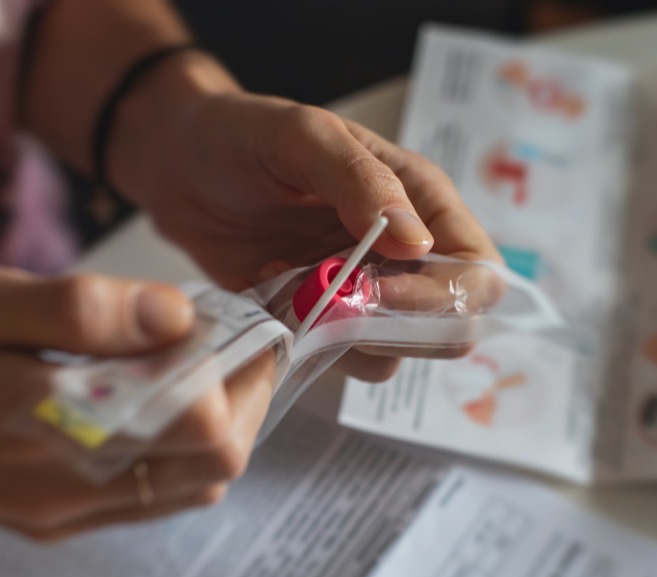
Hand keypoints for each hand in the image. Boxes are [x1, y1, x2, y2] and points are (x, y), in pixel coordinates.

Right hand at [0, 267, 273, 540]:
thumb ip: (79, 309)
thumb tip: (174, 314)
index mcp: (54, 421)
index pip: (200, 422)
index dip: (241, 368)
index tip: (234, 320)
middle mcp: (72, 483)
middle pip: (216, 462)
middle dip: (243, 396)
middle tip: (224, 339)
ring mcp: (69, 509)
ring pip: (197, 485)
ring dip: (219, 422)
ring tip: (192, 363)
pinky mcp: (61, 518)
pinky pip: (157, 496)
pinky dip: (183, 449)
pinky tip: (157, 401)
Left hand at [109, 52, 500, 379]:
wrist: (180, 169)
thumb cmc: (243, 137)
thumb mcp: (303, 137)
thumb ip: (362, 182)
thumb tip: (417, 244)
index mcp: (420, 199)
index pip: (476, 269)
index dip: (443, 296)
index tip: (377, 290)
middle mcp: (403, 253)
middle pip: (450, 326)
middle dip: (399, 327)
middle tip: (335, 301)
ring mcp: (362, 292)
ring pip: (395, 352)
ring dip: (348, 338)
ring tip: (293, 287)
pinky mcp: (320, 320)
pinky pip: (340, 359)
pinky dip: (310, 344)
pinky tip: (275, 296)